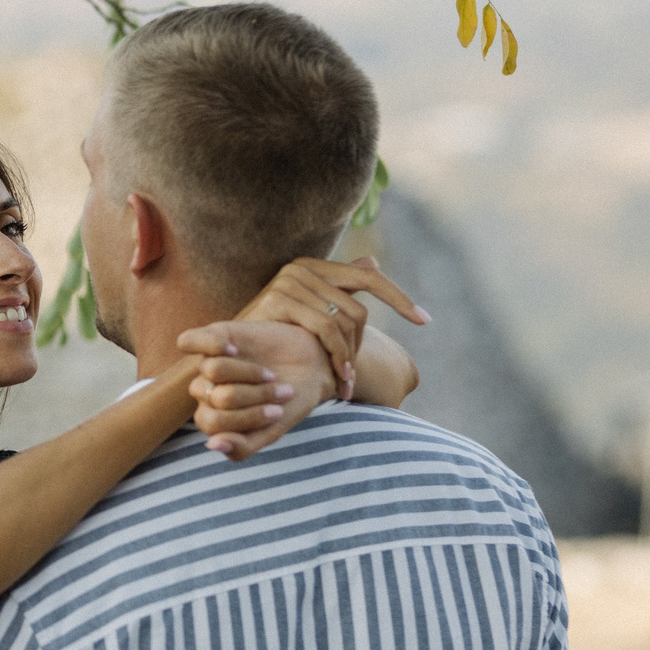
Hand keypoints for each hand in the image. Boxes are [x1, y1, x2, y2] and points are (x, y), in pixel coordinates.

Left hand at [180, 325, 339, 459]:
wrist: (312, 366)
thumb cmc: (289, 403)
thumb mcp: (272, 431)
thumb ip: (242, 447)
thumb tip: (212, 444)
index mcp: (214, 419)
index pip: (213, 423)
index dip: (249, 418)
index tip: (279, 413)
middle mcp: (207, 392)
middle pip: (217, 397)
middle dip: (255, 397)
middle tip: (283, 392)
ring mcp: (208, 364)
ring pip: (212, 370)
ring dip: (249, 374)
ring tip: (271, 375)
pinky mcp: (212, 336)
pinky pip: (187, 341)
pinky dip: (211, 345)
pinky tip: (233, 349)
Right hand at [229, 256, 426, 402]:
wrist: (223, 355)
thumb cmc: (266, 338)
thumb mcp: (306, 314)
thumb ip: (337, 290)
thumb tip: (373, 263)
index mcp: (314, 267)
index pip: (370, 279)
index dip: (400, 298)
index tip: (425, 320)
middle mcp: (302, 268)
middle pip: (358, 308)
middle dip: (361, 348)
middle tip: (353, 379)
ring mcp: (290, 281)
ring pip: (345, 321)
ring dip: (349, 359)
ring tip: (345, 386)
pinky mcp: (279, 298)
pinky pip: (326, 328)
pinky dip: (337, 357)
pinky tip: (338, 379)